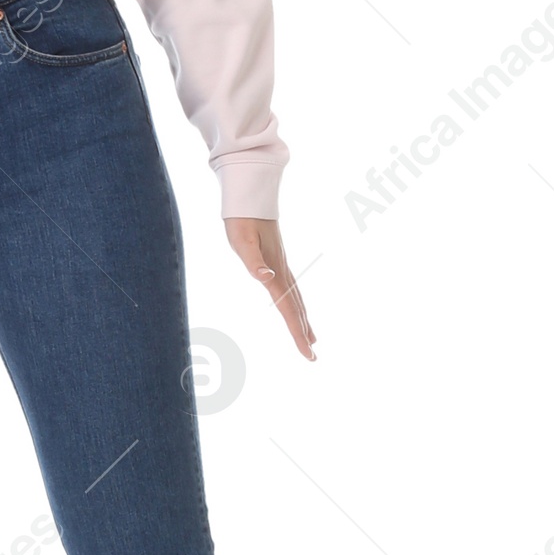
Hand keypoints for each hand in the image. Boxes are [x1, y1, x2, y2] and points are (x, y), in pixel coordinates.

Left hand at [223, 216, 315, 360]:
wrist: (250, 197)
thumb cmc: (242, 220)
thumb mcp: (241, 240)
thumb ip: (253, 261)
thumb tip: (265, 278)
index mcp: (274, 272)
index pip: (288, 308)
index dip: (297, 331)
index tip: (307, 352)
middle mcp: (282, 271)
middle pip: (296, 308)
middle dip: (303, 333)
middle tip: (312, 357)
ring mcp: (281, 266)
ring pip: (295, 299)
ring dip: (303, 320)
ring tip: (312, 339)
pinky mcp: (277, 261)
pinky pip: (290, 290)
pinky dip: (296, 304)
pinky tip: (295, 308)